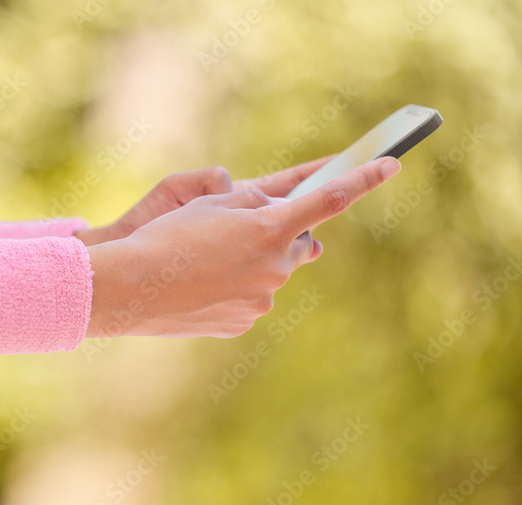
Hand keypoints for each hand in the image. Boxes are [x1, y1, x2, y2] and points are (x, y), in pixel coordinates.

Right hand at [85, 156, 400, 338]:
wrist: (129, 288)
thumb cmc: (165, 236)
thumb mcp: (210, 203)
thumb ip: (256, 203)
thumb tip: (284, 215)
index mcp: (270, 228)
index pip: (331, 199)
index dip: (365, 179)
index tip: (392, 165)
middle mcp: (275, 266)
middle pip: (295, 244)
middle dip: (276, 234)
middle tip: (239, 230)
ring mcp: (261, 299)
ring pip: (270, 274)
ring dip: (251, 263)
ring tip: (205, 261)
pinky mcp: (242, 322)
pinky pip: (249, 299)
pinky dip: (234, 289)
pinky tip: (201, 285)